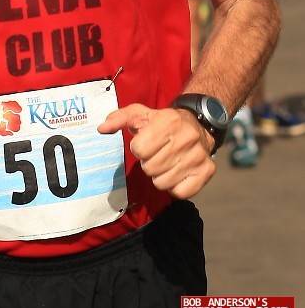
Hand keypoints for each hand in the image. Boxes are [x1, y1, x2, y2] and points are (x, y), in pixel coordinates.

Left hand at [98, 103, 215, 198]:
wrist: (199, 124)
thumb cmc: (164, 122)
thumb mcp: (141, 114)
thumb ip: (119, 118)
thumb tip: (101, 128)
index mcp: (168, 121)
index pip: (139, 149)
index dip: (138, 148)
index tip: (146, 143)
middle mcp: (187, 137)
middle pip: (150, 168)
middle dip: (149, 163)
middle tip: (157, 153)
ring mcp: (198, 156)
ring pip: (162, 183)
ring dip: (160, 175)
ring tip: (166, 162)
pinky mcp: (206, 172)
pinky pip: (180, 193)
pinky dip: (174, 187)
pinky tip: (177, 172)